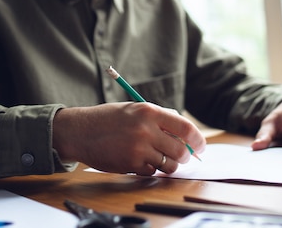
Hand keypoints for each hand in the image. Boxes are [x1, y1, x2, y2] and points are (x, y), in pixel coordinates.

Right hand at [53, 102, 205, 175]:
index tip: (201, 145)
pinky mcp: (131, 164)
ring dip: (169, 165)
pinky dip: (151, 169)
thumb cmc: (108, 119)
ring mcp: (139, 148)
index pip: (185, 127)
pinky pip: (152, 172)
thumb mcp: (135, 109)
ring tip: (160, 158)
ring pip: (169, 164)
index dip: (198, 139)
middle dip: (186, 156)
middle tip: (183, 156)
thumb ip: (159, 117)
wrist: (80, 131)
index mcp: (149, 111)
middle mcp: (146, 129)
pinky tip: (141, 160)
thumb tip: (185, 131)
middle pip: (181, 150)